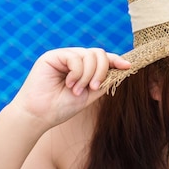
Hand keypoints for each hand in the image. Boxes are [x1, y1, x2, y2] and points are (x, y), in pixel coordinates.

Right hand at [12, 48, 130, 126]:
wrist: (39, 115)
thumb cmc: (62, 107)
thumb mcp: (89, 95)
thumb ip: (103, 82)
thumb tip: (121, 70)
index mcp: (83, 68)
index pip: (103, 58)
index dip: (116, 60)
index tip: (128, 66)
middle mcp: (74, 59)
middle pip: (99, 53)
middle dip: (102, 71)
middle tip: (93, 88)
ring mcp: (63, 56)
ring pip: (89, 55)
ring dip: (88, 75)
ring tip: (77, 90)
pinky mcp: (53, 56)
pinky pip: (75, 57)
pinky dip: (77, 73)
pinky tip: (69, 84)